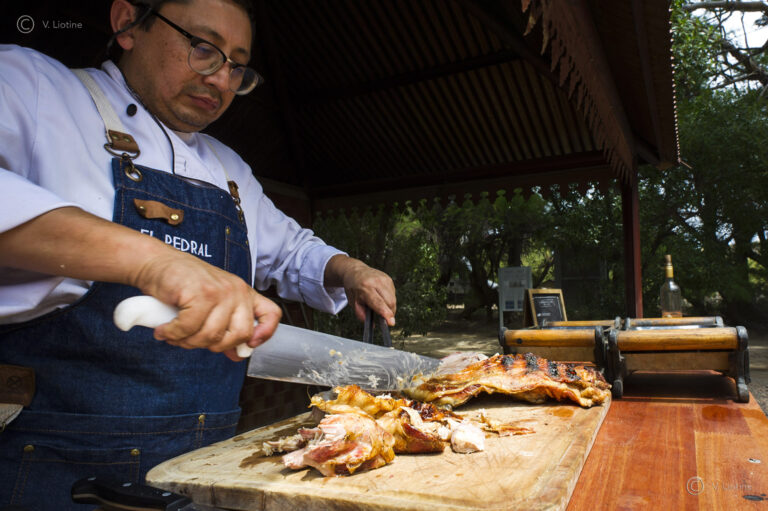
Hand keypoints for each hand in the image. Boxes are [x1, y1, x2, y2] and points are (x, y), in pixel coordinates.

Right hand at [132, 251, 281, 360]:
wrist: (157, 263)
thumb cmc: (183, 285)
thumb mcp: (211, 304)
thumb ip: (225, 327)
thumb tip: (237, 355)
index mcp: (244, 294)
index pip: (271, 314)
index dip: (265, 333)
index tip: (249, 346)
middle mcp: (237, 291)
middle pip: (240, 335)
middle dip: (213, 346)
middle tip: (193, 340)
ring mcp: (220, 291)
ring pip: (211, 335)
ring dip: (187, 341)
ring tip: (175, 334)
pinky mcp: (200, 293)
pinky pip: (189, 328)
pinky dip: (173, 334)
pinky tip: (165, 330)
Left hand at [325, 255, 396, 325]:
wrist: (355, 271)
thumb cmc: (353, 288)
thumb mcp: (353, 302)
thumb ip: (361, 314)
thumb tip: (373, 325)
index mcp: (365, 287)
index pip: (378, 303)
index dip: (385, 313)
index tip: (391, 323)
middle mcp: (376, 282)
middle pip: (390, 302)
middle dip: (390, 313)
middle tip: (385, 318)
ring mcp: (384, 279)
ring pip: (393, 299)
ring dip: (389, 307)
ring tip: (379, 305)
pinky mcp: (389, 279)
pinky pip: (393, 294)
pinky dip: (389, 300)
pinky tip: (381, 297)